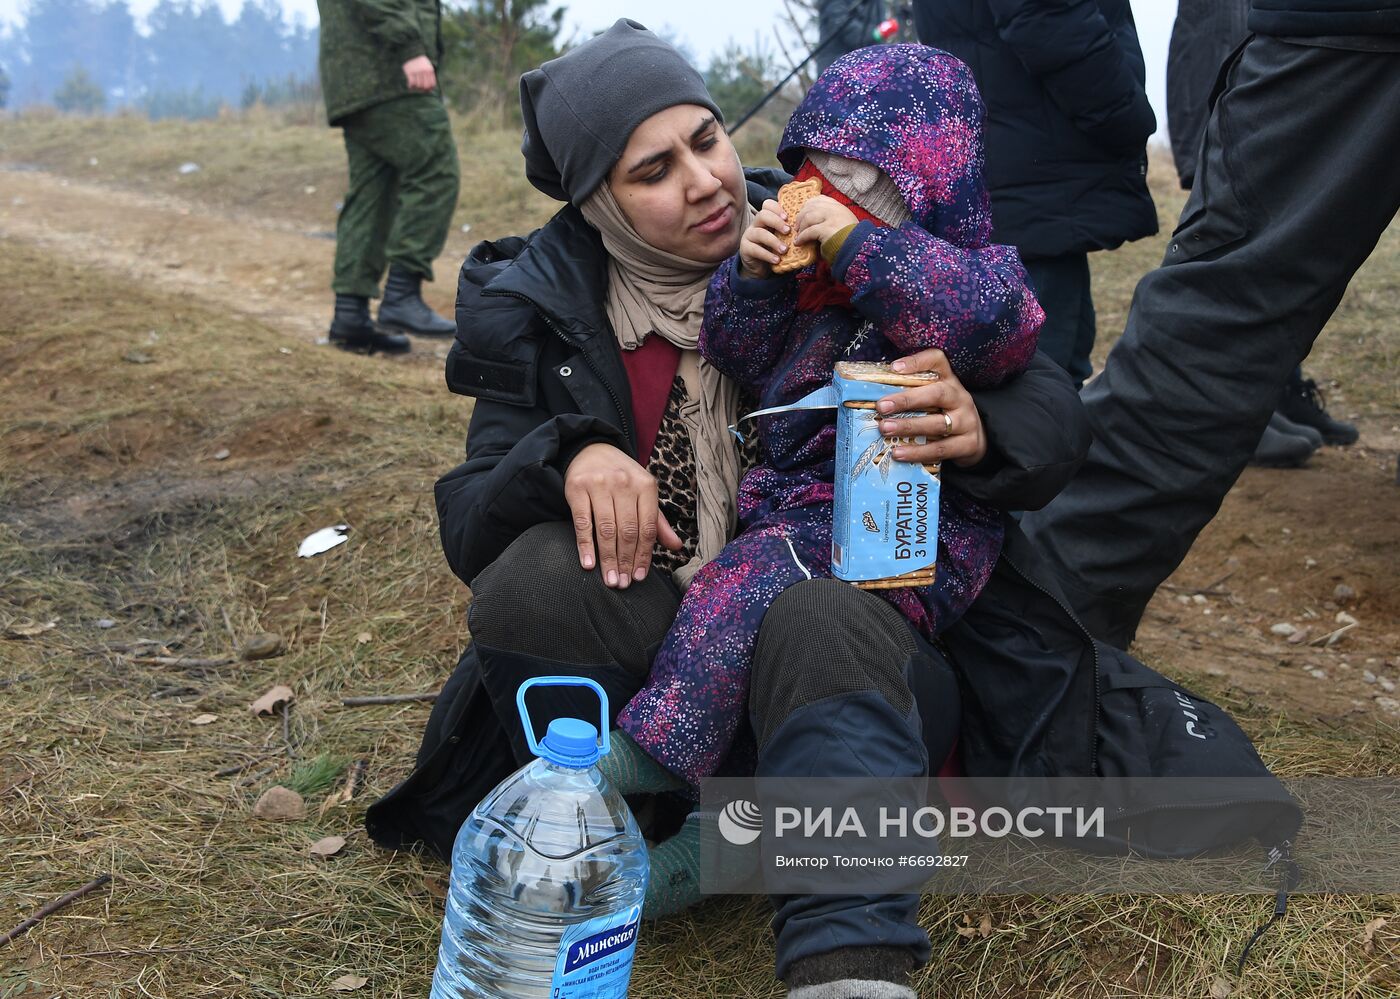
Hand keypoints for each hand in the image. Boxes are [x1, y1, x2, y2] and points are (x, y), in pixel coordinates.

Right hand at [403, 55, 436, 91]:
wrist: (411, 53)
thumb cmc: (421, 63)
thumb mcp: (428, 67)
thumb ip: (429, 76)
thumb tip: (430, 90)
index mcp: (430, 70)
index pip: (431, 84)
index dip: (429, 89)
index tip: (426, 90)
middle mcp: (424, 71)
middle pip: (425, 86)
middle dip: (422, 89)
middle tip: (419, 89)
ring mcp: (417, 71)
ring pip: (418, 85)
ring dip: (416, 88)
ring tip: (414, 87)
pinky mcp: (409, 71)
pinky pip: (412, 83)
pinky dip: (411, 86)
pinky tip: (410, 86)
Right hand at [564, 443, 683, 587]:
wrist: (591, 450)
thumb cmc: (621, 477)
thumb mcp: (643, 493)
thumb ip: (657, 521)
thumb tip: (676, 546)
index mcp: (645, 485)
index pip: (647, 528)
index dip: (644, 555)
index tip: (640, 577)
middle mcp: (624, 483)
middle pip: (627, 531)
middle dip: (626, 561)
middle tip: (622, 584)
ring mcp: (599, 484)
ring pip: (607, 529)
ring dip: (608, 559)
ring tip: (610, 580)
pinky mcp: (577, 487)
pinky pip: (582, 523)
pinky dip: (586, 546)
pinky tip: (589, 564)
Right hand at [738, 199, 791, 278]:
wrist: (761, 267)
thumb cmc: (775, 249)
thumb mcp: (783, 238)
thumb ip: (790, 231)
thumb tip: (809, 228)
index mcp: (766, 218)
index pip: (767, 205)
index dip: (777, 208)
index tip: (788, 218)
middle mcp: (756, 224)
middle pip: (762, 215)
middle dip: (776, 222)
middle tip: (788, 231)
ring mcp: (749, 236)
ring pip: (759, 233)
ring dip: (774, 241)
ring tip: (785, 250)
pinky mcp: (745, 249)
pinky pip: (755, 249)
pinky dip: (767, 255)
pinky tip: (777, 260)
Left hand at [792, 195, 857, 248]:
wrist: (859, 248)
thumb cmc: (852, 239)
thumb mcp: (844, 222)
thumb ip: (833, 218)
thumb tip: (817, 221)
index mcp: (839, 206)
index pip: (819, 199)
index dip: (808, 205)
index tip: (803, 213)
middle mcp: (835, 209)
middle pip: (811, 206)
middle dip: (801, 216)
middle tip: (797, 226)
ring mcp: (831, 218)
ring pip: (808, 217)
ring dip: (800, 226)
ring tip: (798, 234)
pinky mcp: (827, 229)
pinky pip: (809, 231)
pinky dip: (802, 237)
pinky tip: (798, 242)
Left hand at [874, 348, 987, 467]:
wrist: (976, 439)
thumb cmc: (944, 413)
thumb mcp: (934, 398)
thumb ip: (912, 392)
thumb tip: (873, 394)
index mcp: (950, 381)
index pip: (938, 361)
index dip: (917, 362)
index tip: (894, 368)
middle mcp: (960, 398)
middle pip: (937, 394)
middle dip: (907, 400)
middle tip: (882, 406)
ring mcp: (967, 421)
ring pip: (938, 424)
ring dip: (909, 427)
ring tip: (885, 429)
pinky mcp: (967, 445)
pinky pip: (940, 449)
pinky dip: (918, 452)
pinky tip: (898, 453)